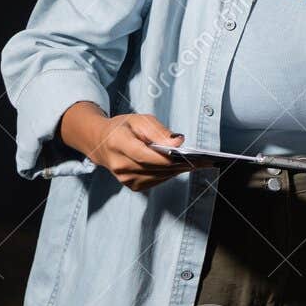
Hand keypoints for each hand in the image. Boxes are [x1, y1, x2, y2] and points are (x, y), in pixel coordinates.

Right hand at [61, 102, 195, 192]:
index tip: (190, 154)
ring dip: (179, 170)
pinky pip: (156, 181)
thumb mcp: (140, 120)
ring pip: (158, 176)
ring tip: (200, 163)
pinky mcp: (131, 185)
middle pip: (155, 167)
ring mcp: (124, 178)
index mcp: (118, 143)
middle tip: (205, 160)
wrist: (100, 143)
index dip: (168, 157)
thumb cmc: (123, 128)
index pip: (145, 155)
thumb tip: (178, 142)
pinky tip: (183, 167)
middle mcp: (119, 164)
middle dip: (181, 163)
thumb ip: (159, 131)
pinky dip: (170, 174)